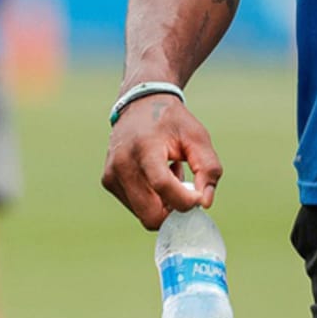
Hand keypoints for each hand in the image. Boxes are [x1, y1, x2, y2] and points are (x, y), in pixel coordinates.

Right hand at [102, 93, 222, 228]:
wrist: (141, 104)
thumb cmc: (173, 121)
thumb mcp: (198, 137)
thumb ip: (208, 168)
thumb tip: (204, 203)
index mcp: (145, 148)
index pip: (162, 185)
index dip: (185, 199)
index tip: (200, 197)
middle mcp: (122, 164)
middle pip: (150, 213)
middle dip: (174, 209)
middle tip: (187, 190)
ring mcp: (111, 175)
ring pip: (143, 214)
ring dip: (164, 203)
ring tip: (171, 172)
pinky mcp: (108, 182)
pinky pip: (135, 206)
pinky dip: (152, 198)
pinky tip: (157, 175)